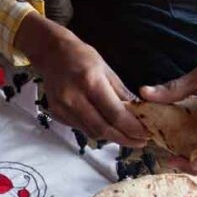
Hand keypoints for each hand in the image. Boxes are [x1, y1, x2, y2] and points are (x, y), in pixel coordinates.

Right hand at [15, 13, 147, 146]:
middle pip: (102, 129)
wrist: (51, 53)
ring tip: (125, 135)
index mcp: (90, 82)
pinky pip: (81, 128)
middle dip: (124, 139)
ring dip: (110, 136)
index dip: (132, 128)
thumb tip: (138, 112)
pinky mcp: (57, 113)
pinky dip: (95, 130)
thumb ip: (121, 93)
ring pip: (91, 132)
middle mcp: (74, 98)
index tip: (145, 133)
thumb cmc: (81, 57)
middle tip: (139, 142)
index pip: (115, 114)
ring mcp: (63, 108)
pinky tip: (105, 126)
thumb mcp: (107, 69)